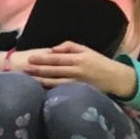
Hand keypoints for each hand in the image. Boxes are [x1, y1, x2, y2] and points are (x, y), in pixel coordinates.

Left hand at [14, 43, 131, 95]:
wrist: (115, 78)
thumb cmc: (98, 62)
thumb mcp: (86, 50)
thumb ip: (69, 47)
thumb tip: (52, 49)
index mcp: (78, 59)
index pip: (56, 58)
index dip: (43, 59)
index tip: (30, 58)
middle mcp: (76, 71)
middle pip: (53, 70)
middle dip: (38, 70)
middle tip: (24, 69)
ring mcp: (77, 83)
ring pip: (55, 82)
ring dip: (41, 81)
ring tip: (28, 80)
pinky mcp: (78, 91)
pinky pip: (62, 90)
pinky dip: (51, 89)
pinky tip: (40, 90)